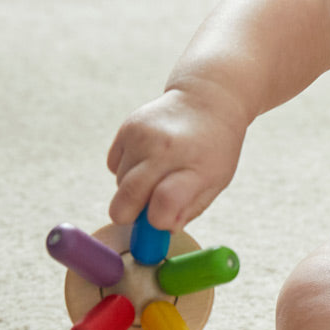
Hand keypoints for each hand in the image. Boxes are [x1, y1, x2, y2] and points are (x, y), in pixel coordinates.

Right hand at [107, 85, 246, 230]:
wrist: (208, 100)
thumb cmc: (214, 149)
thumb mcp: (216, 181)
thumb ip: (188, 209)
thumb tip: (158, 229)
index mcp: (196, 166)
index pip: (165, 203)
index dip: (156, 222)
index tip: (160, 223)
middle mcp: (166, 149)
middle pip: (128, 200)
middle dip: (131, 215)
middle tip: (148, 210)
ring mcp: (143, 136)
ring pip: (120, 185)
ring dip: (134, 188)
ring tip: (160, 172)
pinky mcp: (127, 128)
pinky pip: (114, 165)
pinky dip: (127, 169)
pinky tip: (149, 158)